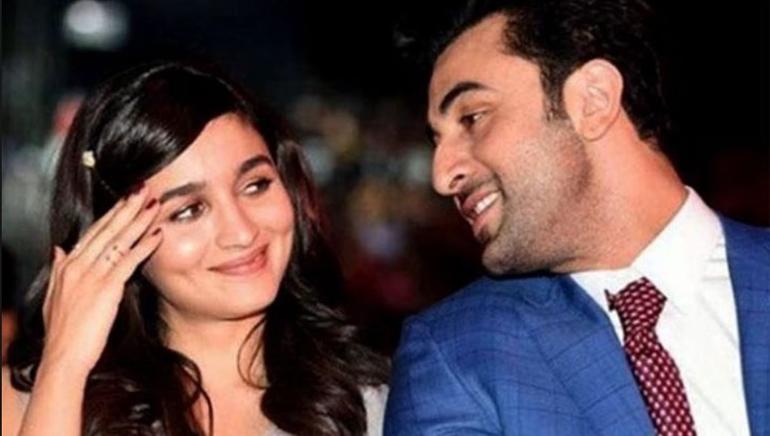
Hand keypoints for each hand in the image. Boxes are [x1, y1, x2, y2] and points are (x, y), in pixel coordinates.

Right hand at [40, 186, 161, 375]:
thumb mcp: (54, 297)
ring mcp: (91, 276)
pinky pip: (128, 260)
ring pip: (119, 240)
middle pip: (107, 229)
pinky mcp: (106, 288)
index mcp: (66, 266)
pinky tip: (158, 235)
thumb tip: (59, 249)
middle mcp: (77, 266)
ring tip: (155, 203)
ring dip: (139, 220)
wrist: (63, 357)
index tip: (126, 199)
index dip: (111, 214)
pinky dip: (145, 245)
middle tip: (144, 189)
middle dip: (127, 207)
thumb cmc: (63, 333)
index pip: (93, 232)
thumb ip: (59, 270)